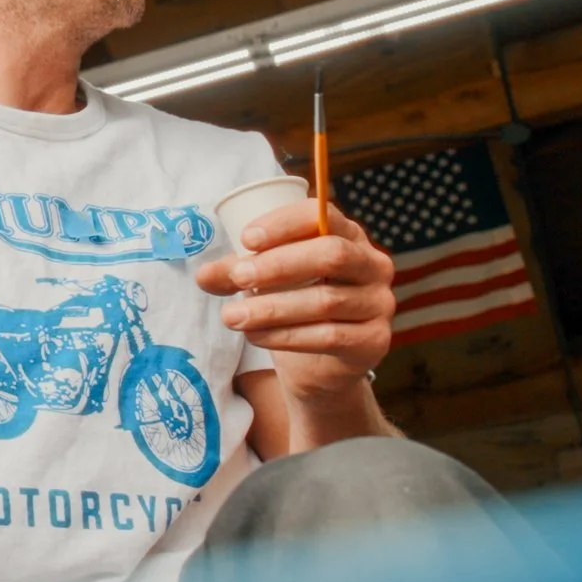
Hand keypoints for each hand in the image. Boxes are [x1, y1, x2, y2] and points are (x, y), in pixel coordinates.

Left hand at [193, 200, 394, 400]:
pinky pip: (329, 336)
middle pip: (331, 254)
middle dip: (279, 265)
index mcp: (348, 235)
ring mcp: (378, 303)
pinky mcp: (374, 341)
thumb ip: (236, 272)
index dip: (285, 224)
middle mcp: (372, 264)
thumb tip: (202, 274)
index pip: (322, 215)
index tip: (246, 239)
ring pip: (325, 300)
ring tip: (232, 315)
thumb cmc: (294, 306)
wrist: (322, 365)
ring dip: (272, 308)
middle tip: (238, 277)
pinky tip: (255, 336)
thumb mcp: (264, 282)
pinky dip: (286, 336)